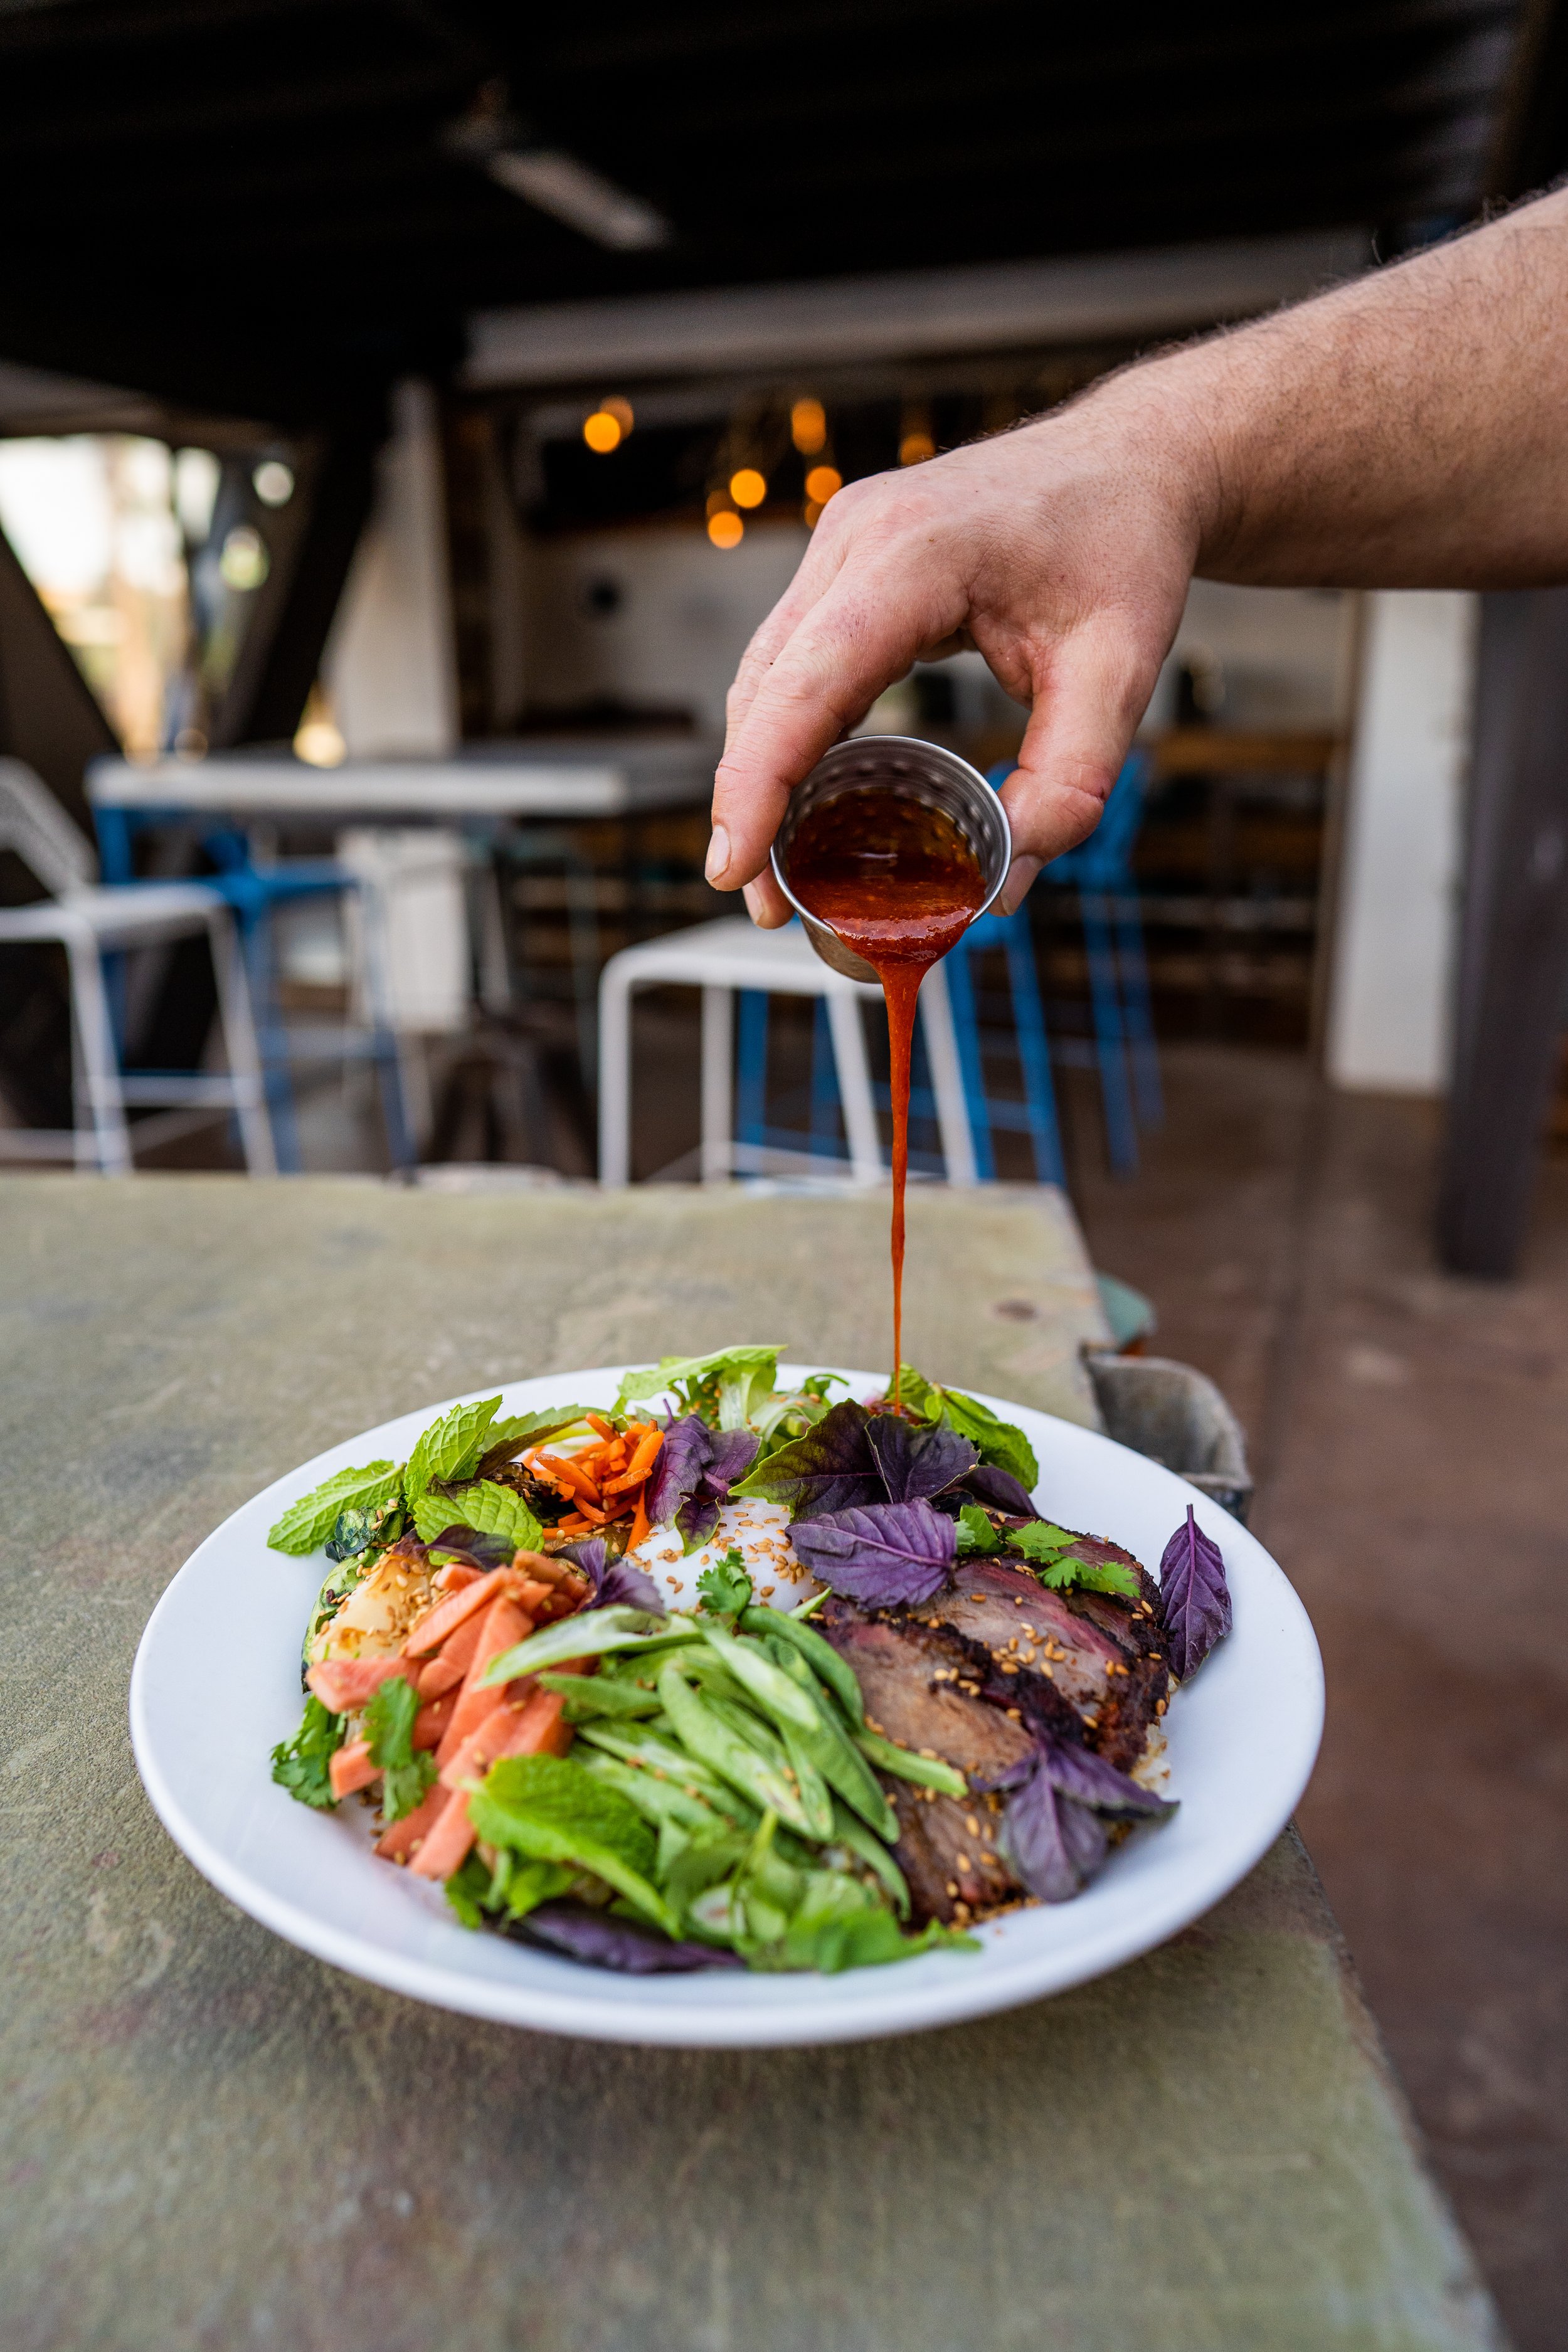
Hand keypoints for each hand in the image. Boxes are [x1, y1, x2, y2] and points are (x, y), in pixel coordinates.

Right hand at [708, 369, 1210, 922]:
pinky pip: (795, 660)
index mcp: (914, 556)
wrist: (1131, 462)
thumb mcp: (1120, 674)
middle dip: (750, 801)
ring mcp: (841, 544)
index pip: (805, 684)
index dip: (757, 783)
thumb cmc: (1124, 550)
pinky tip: (806, 800)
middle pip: (765, 688)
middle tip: (761, 903)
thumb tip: (1003, 886)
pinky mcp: (847, 564)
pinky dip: (791, 734)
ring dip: (762, 772)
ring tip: (778, 870)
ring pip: (768, 676)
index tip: (731, 867)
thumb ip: (1069, 784)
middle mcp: (856, 539)